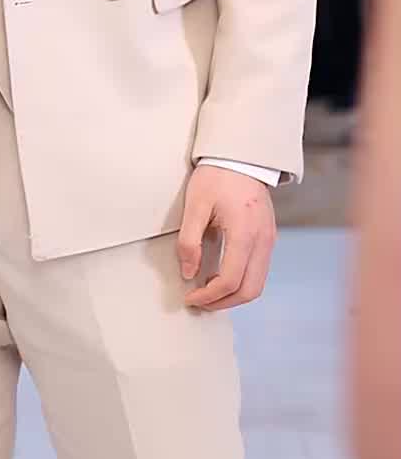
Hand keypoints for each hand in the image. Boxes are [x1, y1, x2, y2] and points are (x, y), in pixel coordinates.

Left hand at [177, 164, 277, 310]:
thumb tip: (188, 272)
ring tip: (209, 291)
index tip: (191, 297)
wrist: (241, 156)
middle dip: (224, 303)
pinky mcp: (269, 237)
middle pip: (250, 290)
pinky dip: (242, 281)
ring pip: (258, 284)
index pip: (230, 280)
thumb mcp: (195, 205)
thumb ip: (189, 241)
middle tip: (200, 302)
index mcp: (245, 233)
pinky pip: (259, 270)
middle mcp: (263, 241)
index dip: (209, 296)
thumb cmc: (218, 175)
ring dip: (234, 295)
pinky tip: (222, 276)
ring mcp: (269, 240)